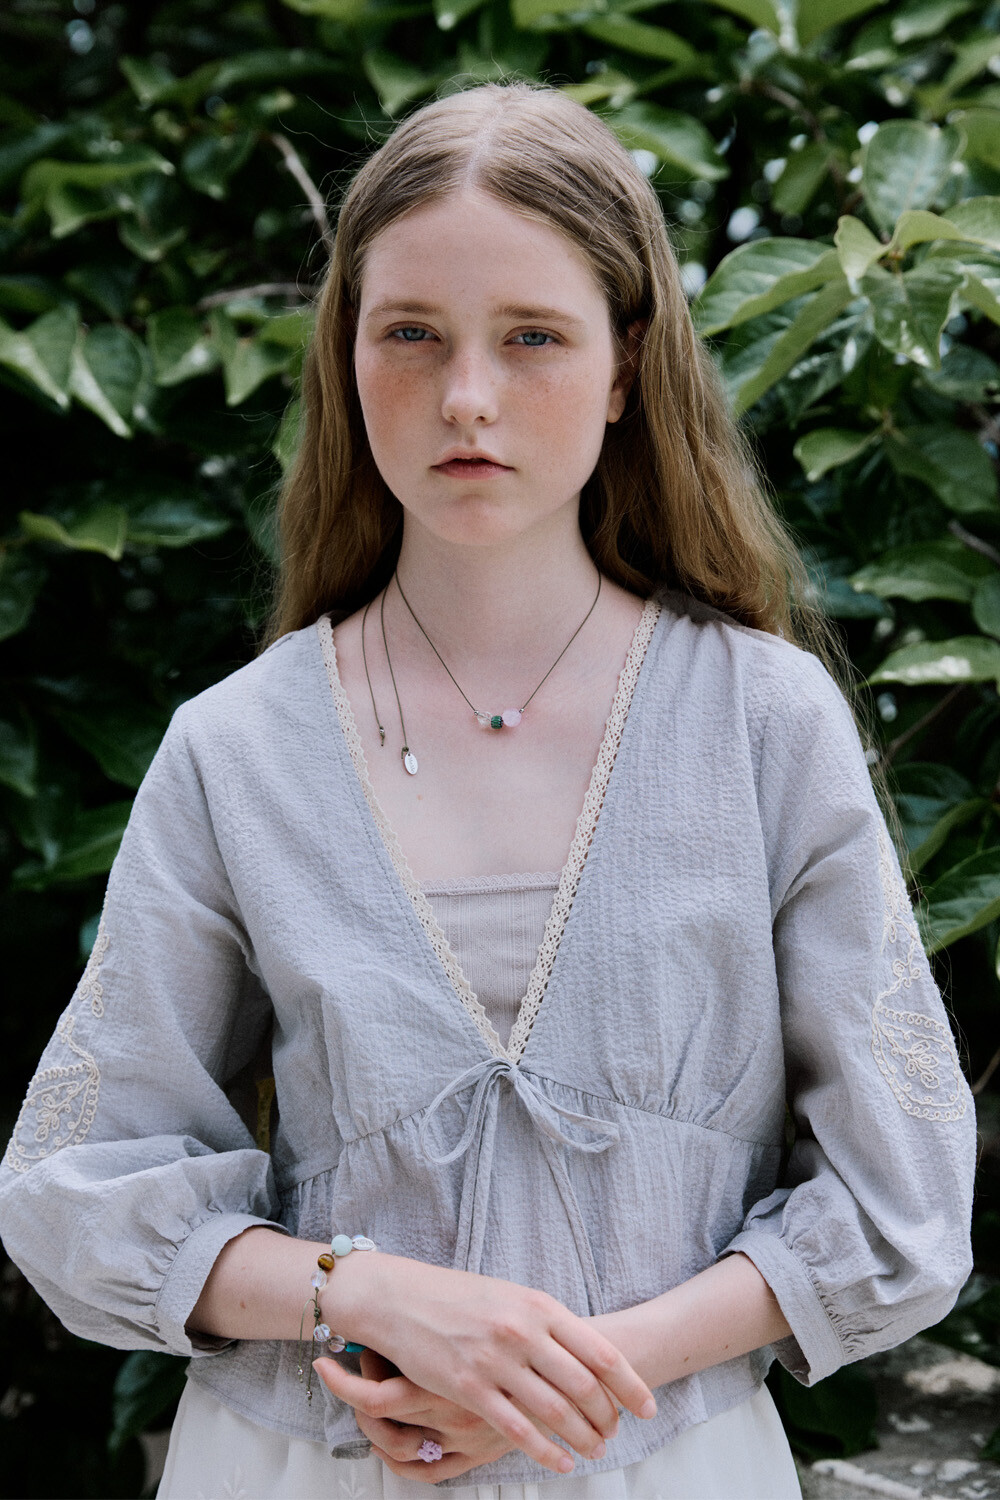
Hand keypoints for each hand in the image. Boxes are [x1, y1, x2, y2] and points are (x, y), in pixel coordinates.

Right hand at [333, 1255, 655, 1475]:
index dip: (630, 1386)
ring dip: (582, 1438)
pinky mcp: (468, 1388)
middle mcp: (523, 1332)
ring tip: (595, 1451)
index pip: (601, 1353)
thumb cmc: (459, 1297)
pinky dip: (545, 1452)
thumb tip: (584, 1351)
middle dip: (608, 1418)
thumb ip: (547, 1322)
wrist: (400, 1297)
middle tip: (617, 1434)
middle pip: (584, 1387)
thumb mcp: (511, 1296)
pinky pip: (516, 1429)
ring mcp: (496, 1361)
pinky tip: (560, 1463)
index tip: (647, 1408)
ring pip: (555, 1412)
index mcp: (540, 1306)